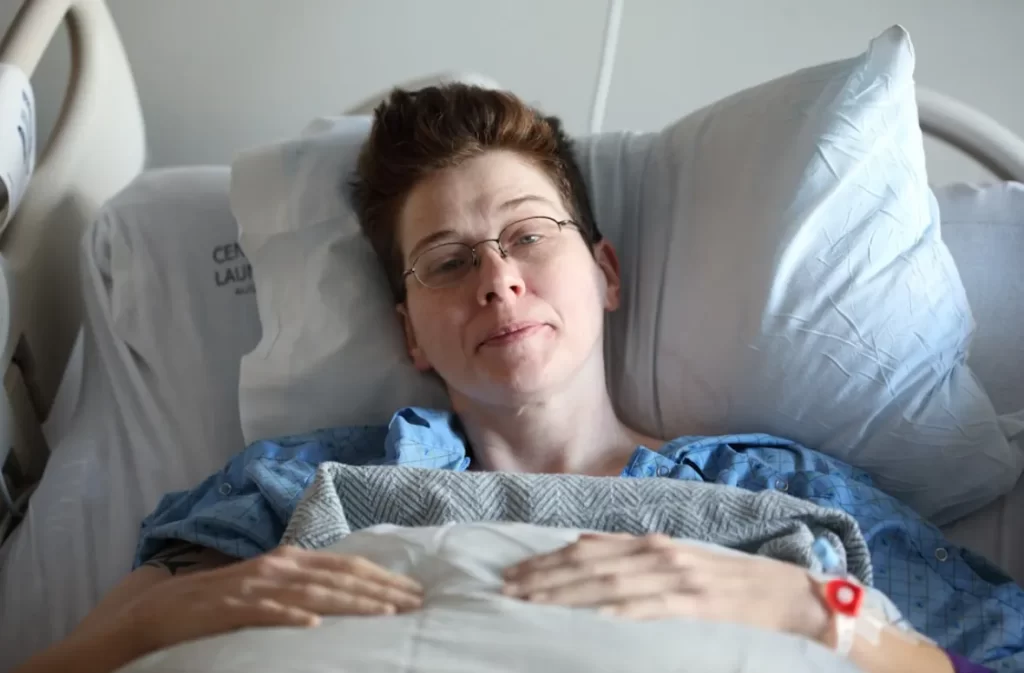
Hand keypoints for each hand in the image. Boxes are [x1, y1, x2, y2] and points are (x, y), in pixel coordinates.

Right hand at [110, 545, 422, 656]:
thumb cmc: (219, 600)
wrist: (160, 610)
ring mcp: (254, 587)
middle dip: (380, 590)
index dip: (381, 577)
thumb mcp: (267, 584)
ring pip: (313, 595)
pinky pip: (266, 613)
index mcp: (288, 559)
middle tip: (414, 603)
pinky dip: (290, 618)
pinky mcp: (230, 610)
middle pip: (338, 577)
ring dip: (351, 603)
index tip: (412, 590)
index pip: (345, 565)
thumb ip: (302, 582)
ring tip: (383, 614)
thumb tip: (343, 589)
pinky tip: (314, 627)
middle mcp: (276, 567)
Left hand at [503, 532, 829, 640]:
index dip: (547, 562)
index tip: (515, 573)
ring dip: (565, 594)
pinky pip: (646, 609)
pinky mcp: (695, 605)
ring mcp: (677, 578)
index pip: (587, 551)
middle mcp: (658, 554)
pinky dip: (614, 612)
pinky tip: (586, 619)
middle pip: (589, 566)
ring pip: (608, 584)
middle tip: (507, 590)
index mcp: (652, 544)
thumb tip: (580, 544)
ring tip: (530, 602)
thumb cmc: (728, 582)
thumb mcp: (675, 559)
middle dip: (545, 578)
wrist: (789, 596)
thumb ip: (628, 551)